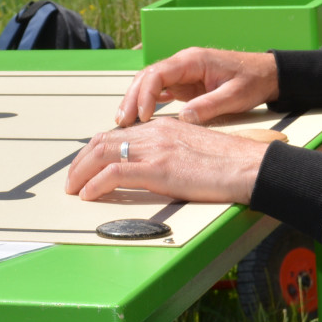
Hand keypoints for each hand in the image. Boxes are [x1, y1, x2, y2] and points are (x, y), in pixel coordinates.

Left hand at [64, 116, 269, 205]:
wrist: (249, 166)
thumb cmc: (230, 164)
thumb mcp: (193, 151)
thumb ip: (170, 154)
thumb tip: (154, 170)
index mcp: (162, 127)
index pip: (118, 134)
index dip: (96, 150)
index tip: (86, 165)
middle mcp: (154, 132)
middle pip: (103, 141)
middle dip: (81, 160)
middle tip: (72, 179)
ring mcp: (155, 149)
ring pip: (102, 154)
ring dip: (81, 172)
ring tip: (73, 189)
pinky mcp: (159, 169)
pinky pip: (115, 173)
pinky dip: (96, 184)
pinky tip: (88, 195)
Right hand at [114, 48, 279, 126]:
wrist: (267, 74)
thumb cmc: (253, 80)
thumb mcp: (235, 96)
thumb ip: (209, 106)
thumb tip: (182, 119)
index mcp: (192, 60)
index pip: (157, 73)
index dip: (145, 94)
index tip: (142, 116)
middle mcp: (182, 63)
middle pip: (146, 76)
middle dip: (131, 98)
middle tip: (121, 121)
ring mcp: (182, 73)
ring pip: (149, 83)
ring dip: (135, 100)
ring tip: (123, 122)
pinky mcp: (185, 83)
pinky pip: (159, 90)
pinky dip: (146, 102)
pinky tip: (139, 118)